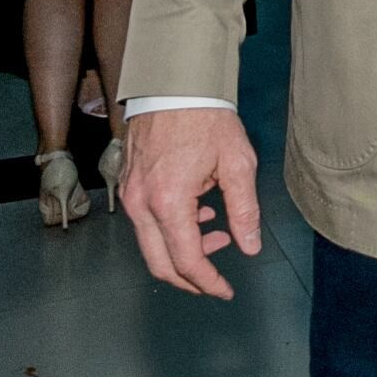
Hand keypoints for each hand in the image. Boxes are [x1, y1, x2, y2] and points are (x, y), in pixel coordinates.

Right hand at [120, 108, 262, 298]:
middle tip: (215, 280)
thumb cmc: (206, 118)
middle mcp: (142, 203)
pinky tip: (198, 214)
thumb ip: (244, 209)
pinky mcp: (128, 186)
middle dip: (190, 278)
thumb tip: (249, 245)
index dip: (207, 281)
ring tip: (217, 231)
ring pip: (150, 245)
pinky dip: (170, 230)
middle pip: (160, 263)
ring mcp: (130, 195)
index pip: (186, 260)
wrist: (175, 87)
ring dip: (182, 250)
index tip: (224, 290)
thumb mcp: (238, 163)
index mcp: (169, 201)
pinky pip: (145, 223)